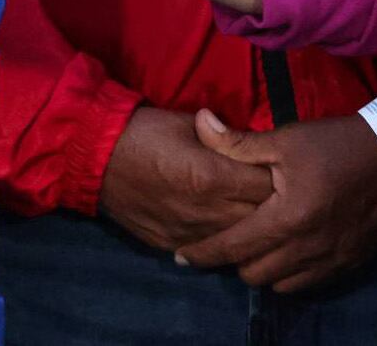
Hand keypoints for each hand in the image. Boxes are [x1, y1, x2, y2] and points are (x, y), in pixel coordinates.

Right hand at [98, 105, 273, 251]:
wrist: (92, 155)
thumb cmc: (144, 130)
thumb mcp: (189, 123)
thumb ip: (226, 140)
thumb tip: (254, 148)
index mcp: (212, 177)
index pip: (267, 187)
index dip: (280, 180)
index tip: (284, 172)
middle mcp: (205, 212)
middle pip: (259, 221)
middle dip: (272, 209)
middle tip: (278, 197)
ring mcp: (188, 234)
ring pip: (236, 243)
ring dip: (248, 231)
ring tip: (254, 217)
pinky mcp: (171, 245)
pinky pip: (208, 252)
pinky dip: (219, 241)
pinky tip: (223, 230)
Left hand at [173, 96, 376, 293]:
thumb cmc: (334, 144)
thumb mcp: (283, 138)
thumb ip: (236, 142)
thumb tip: (199, 123)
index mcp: (288, 217)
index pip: (233, 247)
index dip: (203, 253)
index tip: (181, 256)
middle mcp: (309, 247)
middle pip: (253, 274)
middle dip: (233, 260)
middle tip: (224, 241)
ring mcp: (332, 260)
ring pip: (280, 285)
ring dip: (262, 269)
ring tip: (253, 247)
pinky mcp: (350, 263)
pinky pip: (308, 284)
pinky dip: (290, 274)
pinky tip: (284, 253)